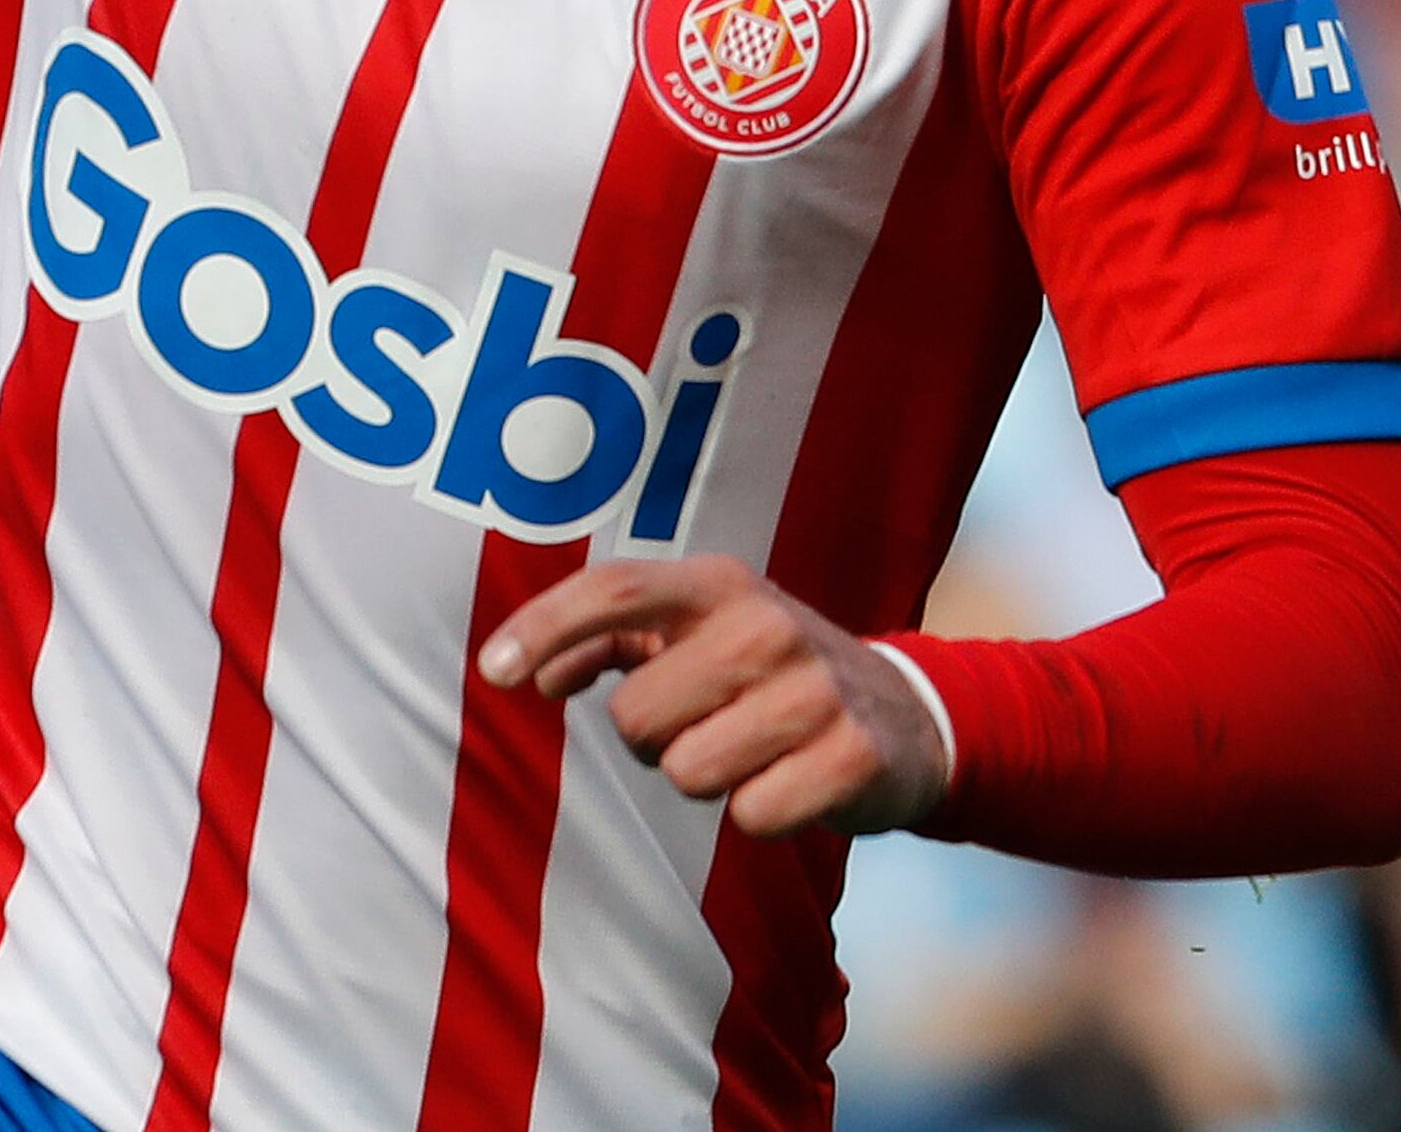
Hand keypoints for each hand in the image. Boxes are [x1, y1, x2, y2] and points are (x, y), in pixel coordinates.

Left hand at [477, 554, 952, 838]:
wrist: (907, 713)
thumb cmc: (772, 673)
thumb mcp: (703, 633)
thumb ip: (613, 640)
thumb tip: (530, 671)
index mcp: (720, 585)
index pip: (615, 590)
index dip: (545, 626)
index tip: (493, 671)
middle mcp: (767, 625)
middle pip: (637, 715)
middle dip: (654, 740)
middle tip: (704, 725)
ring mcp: (815, 689)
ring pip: (688, 773)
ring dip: (706, 778)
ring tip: (749, 753)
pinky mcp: (852, 755)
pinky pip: (751, 816)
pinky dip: (759, 813)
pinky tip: (789, 782)